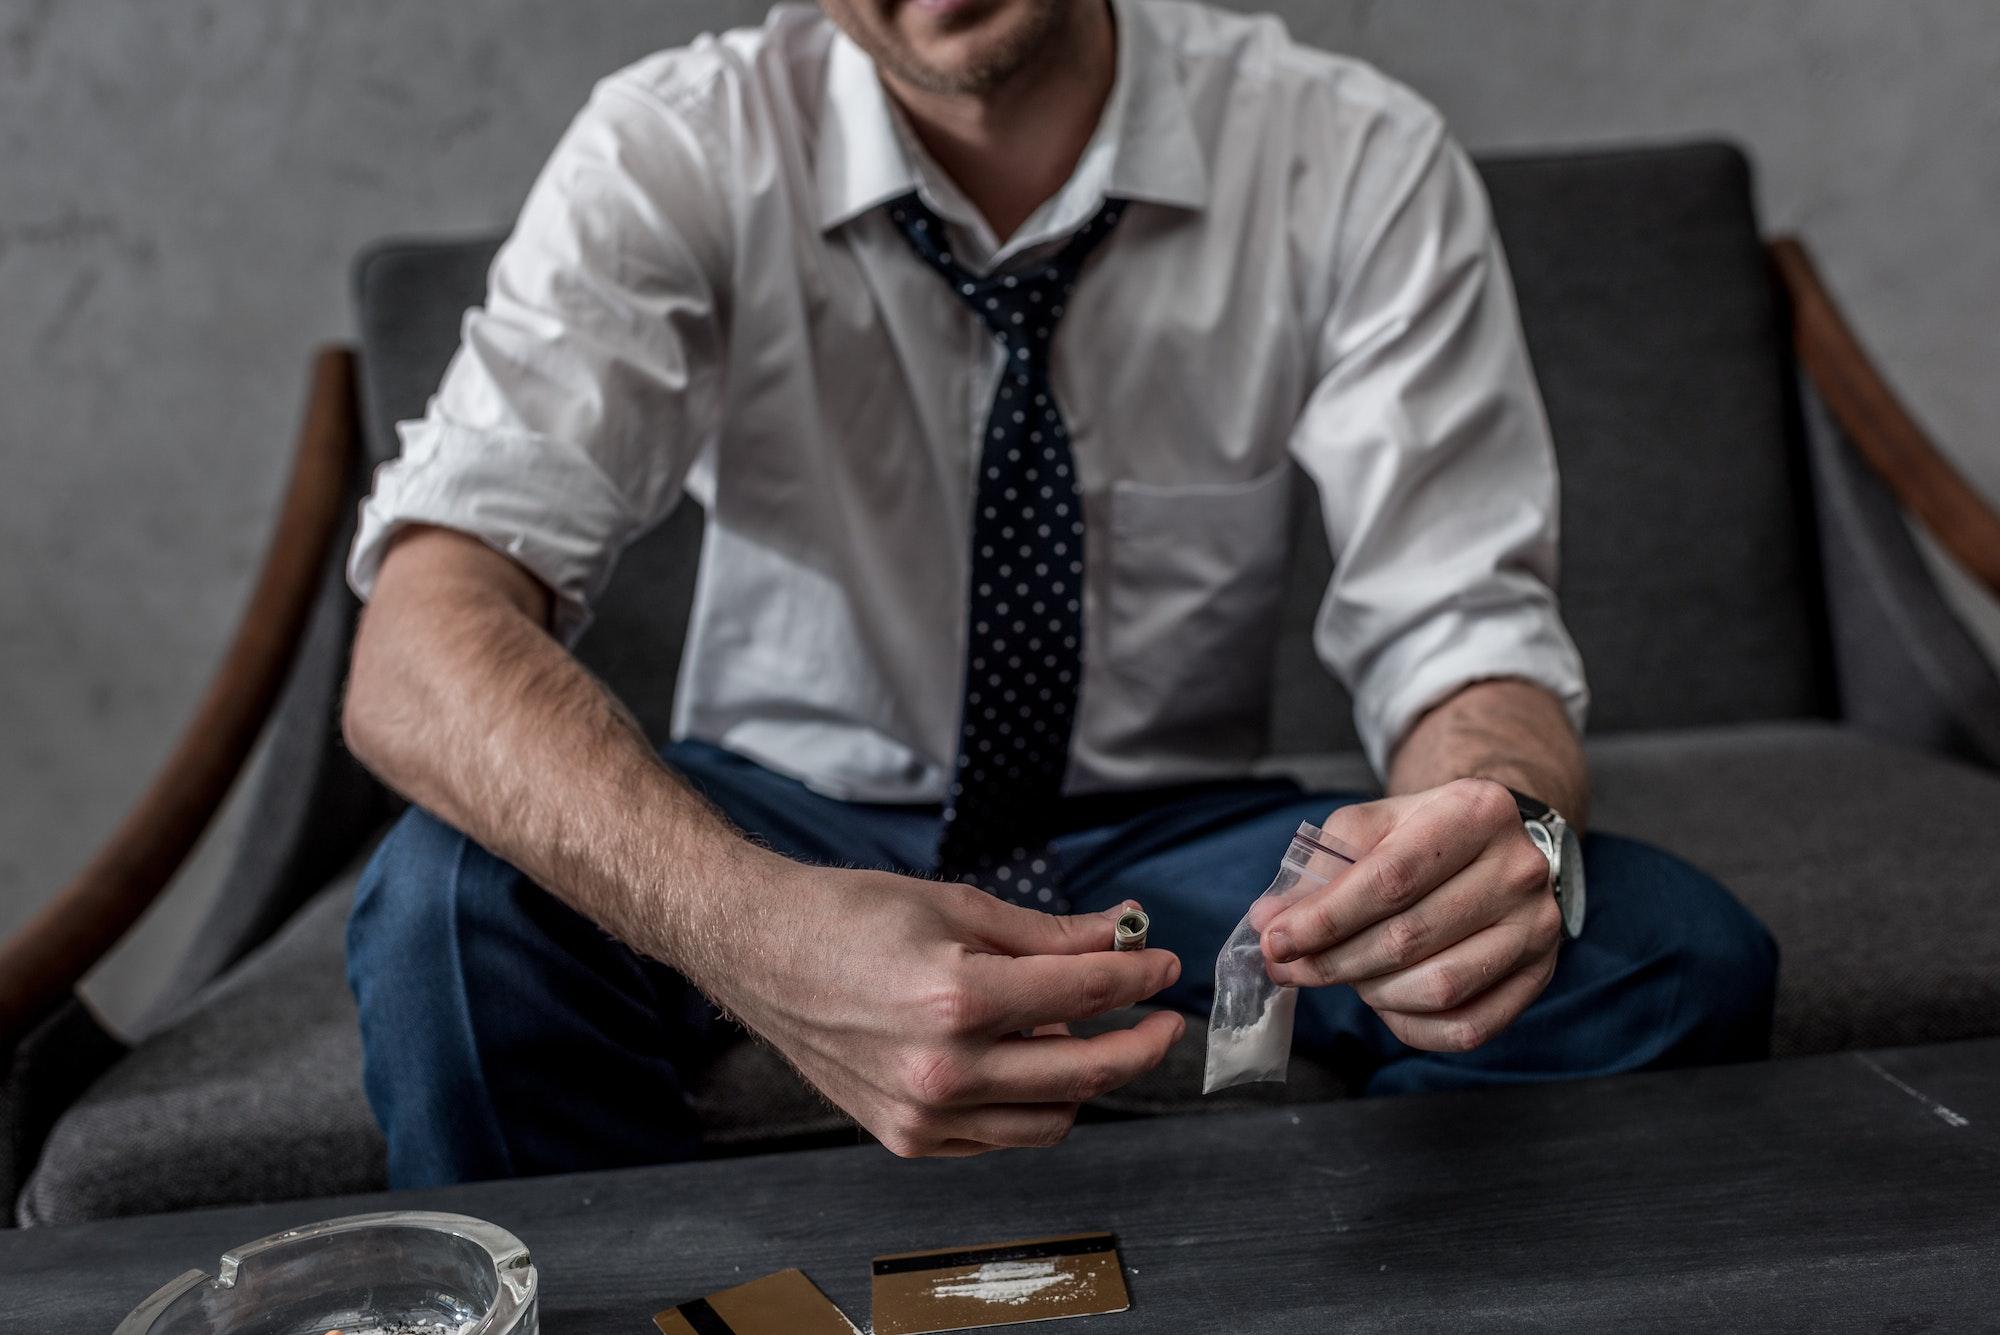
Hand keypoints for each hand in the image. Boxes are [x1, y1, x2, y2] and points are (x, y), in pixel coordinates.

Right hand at [699, 864, 1184, 1156]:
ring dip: (1086, 1082)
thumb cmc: (849, 916)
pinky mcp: (905, 1137)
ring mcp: (923, 1113)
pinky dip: (1028, 1105)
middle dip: (1139, 1043)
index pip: (1084, 995)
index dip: (1137, 976)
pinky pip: (998, 1137)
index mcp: (959, 998)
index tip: (1164, 966)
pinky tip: (1024, 1061)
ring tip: (1080, 1038)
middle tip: (1163, 1019)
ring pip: (1050, 1120)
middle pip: (1083, 1072)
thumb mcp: (957, 906)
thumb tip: (1122, 931)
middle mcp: (943, 1069)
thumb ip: (1048, 934)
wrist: (760, 951)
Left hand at [1260, 778, 1561, 1052]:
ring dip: (1371, 993)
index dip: (1324, 919)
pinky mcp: (1542, 976)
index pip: (1389, 880)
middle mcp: (1519, 869)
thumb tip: (1269, 919)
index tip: (1274, 940)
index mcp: (1477, 811)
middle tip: (1288, 967)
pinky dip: (1411, 1025)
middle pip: (1409, 937)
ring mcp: (1537, 927)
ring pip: (1439, 988)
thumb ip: (1320, 867)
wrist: (1500, 844)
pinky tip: (1382, 1002)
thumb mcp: (1375, 825)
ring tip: (1342, 974)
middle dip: (1333, 962)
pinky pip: (1467, 1026)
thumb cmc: (1425, 835)